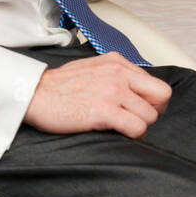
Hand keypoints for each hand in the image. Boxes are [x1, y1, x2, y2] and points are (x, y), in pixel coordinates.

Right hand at [23, 52, 171, 137]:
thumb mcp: (93, 69)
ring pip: (150, 116)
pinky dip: (131, 134)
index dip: (153, 101)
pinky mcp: (105, 110)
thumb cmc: (59, 86)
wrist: (34, 94)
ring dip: (138, 125)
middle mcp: (119, 73)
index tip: (142, 109)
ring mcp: (113, 91)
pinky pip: (137, 127)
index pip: (157, 83)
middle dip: (152, 112)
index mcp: (117, 62)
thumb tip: (136, 91)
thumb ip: (116, 75)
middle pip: (161, 97)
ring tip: (119, 126)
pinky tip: (115, 131)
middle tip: (135, 120)